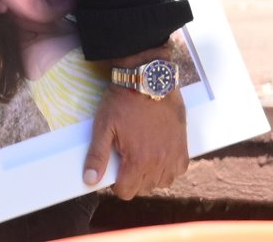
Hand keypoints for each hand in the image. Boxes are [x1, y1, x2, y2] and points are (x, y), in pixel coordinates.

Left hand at [83, 74, 187, 199]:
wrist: (148, 80)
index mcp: (138, 160)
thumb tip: (89, 180)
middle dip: (132, 179)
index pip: (126, 191)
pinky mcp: (183, 146)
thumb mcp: (103, 126)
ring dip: (151, 176)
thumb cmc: (123, 101)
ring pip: (162, 182)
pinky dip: (169, 168)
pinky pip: (179, 170)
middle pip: (144, 188)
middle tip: (126, 160)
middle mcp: (159, 162)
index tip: (114, 169)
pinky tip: (159, 155)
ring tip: (142, 158)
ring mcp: (173, 155)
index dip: (116, 184)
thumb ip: (97, 156)